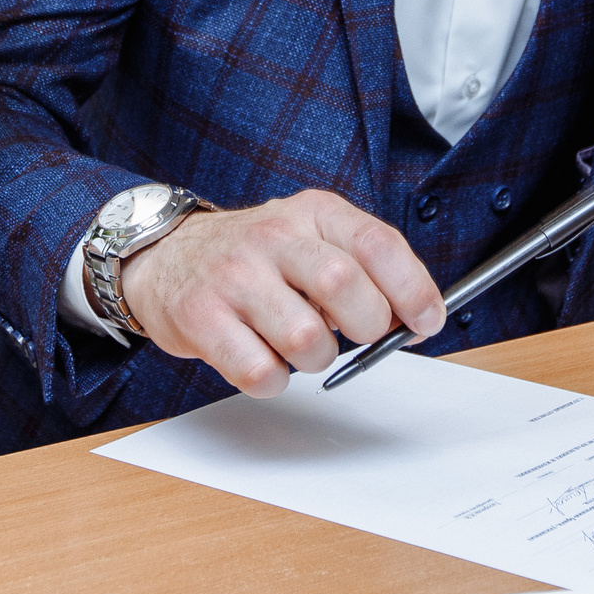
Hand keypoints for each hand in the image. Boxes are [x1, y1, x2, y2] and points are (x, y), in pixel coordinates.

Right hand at [116, 190, 444, 396]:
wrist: (166, 257)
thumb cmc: (255, 256)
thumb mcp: (309, 236)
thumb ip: (361, 266)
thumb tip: (414, 317)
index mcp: (311, 213)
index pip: (377, 244)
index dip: (413, 289)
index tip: (427, 321)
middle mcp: (272, 238)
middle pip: (344, 287)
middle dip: (366, 327)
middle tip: (354, 334)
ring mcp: (233, 277)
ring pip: (306, 340)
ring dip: (316, 359)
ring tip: (299, 344)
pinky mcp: (201, 318)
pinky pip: (260, 373)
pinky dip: (274, 380)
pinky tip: (263, 356)